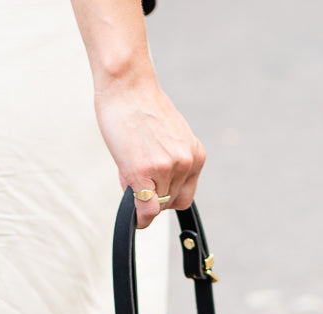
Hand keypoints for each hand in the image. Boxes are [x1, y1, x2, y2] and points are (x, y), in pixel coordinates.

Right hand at [95, 77, 204, 227]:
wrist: (127, 86)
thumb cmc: (140, 108)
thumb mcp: (166, 139)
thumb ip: (165, 166)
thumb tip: (148, 196)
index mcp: (196, 154)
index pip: (184, 195)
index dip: (165, 198)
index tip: (153, 196)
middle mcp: (187, 162)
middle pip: (170, 203)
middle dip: (152, 197)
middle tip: (136, 179)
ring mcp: (167, 168)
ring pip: (157, 206)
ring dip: (141, 198)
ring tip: (129, 170)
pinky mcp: (146, 172)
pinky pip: (146, 210)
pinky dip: (140, 218)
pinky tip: (133, 216)